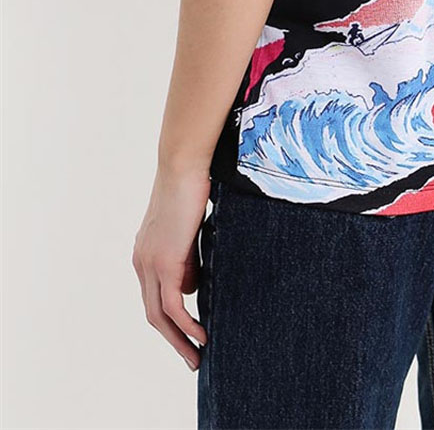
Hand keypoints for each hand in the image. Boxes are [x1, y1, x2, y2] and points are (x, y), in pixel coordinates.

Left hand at [132, 166, 210, 369]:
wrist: (183, 166)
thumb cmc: (190, 188)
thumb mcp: (187, 231)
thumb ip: (187, 259)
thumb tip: (192, 288)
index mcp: (145, 253)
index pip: (154, 296)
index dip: (171, 320)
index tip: (190, 335)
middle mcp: (141, 262)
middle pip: (152, 314)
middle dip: (173, 340)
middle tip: (192, 357)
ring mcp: (149, 263)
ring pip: (159, 316)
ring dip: (179, 340)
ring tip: (198, 355)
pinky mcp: (164, 262)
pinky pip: (172, 305)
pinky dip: (186, 325)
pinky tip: (202, 335)